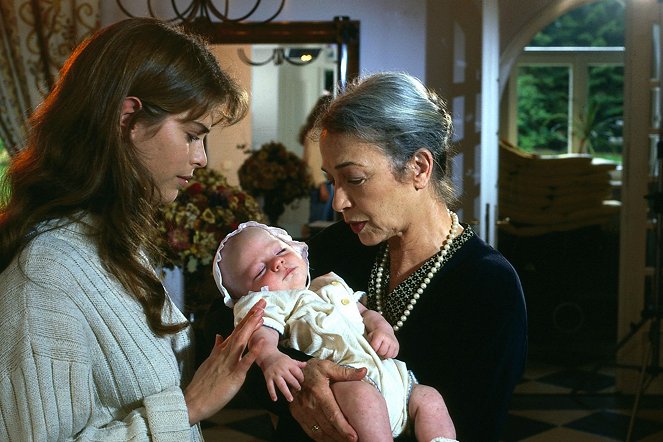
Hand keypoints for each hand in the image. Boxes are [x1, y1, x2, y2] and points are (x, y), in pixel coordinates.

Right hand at [184, 298, 264, 424]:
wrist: (193, 401)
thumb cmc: (202, 384)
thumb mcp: (208, 362)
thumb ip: (216, 349)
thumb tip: (219, 336)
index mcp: (221, 351)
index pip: (236, 331)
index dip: (247, 319)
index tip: (256, 309)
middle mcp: (225, 353)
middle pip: (240, 331)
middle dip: (252, 316)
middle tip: (262, 302)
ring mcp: (229, 363)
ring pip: (242, 341)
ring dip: (252, 327)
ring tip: (261, 314)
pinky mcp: (234, 375)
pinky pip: (245, 362)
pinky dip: (253, 352)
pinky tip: (261, 342)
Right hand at [259, 350, 306, 401]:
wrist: (267, 355)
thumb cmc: (279, 358)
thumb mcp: (289, 358)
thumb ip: (297, 363)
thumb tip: (306, 364)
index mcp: (288, 364)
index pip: (297, 372)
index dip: (301, 377)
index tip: (302, 381)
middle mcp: (282, 369)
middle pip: (291, 379)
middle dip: (296, 385)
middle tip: (298, 389)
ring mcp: (275, 374)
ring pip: (281, 385)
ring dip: (286, 393)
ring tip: (290, 399)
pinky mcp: (268, 378)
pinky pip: (270, 386)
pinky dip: (272, 393)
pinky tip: (275, 399)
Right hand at [290, 359, 366, 440]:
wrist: (291, 371)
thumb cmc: (313, 369)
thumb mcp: (329, 367)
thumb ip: (346, 372)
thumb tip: (364, 371)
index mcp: (319, 392)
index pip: (333, 414)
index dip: (343, 427)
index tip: (353, 436)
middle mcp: (309, 404)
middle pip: (327, 427)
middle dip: (341, 437)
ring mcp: (302, 411)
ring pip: (318, 432)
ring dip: (332, 440)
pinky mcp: (297, 415)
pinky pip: (310, 431)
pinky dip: (320, 439)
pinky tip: (330, 440)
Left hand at [367, 328, 398, 358]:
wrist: (384, 329)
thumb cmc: (376, 334)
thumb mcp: (370, 336)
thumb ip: (369, 343)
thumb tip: (369, 352)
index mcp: (380, 335)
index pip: (375, 347)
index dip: (373, 349)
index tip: (372, 348)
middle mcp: (388, 339)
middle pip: (382, 352)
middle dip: (378, 352)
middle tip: (377, 349)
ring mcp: (394, 343)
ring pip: (388, 355)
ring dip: (384, 355)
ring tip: (382, 350)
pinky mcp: (397, 346)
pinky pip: (393, 355)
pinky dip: (389, 355)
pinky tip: (386, 351)